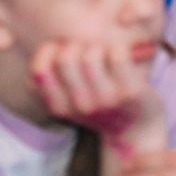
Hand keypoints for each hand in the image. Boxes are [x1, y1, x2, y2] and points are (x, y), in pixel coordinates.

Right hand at [31, 39, 164, 156]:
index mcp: (59, 106)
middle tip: (86, 52)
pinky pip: (117, 53)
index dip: (48, 51)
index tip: (62, 51)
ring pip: (91, 54)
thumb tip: (45, 49)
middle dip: (75, 46)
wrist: (136, 129)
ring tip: (105, 58)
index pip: (39, 69)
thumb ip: (50, 79)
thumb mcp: (67, 99)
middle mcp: (80, 106)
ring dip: (98, 47)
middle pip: (66, 57)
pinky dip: (118, 47)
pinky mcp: (131, 92)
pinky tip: (121, 57)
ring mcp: (106, 100)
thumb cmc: (97, 104)